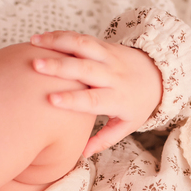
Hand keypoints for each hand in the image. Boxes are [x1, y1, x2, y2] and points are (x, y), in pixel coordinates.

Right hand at [29, 31, 162, 155]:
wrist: (156, 74)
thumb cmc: (137, 104)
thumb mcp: (127, 125)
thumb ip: (104, 140)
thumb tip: (82, 155)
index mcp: (119, 98)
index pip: (94, 99)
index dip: (72, 99)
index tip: (51, 100)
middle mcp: (114, 75)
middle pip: (85, 69)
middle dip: (60, 66)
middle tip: (36, 65)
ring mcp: (109, 57)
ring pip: (83, 46)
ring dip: (57, 42)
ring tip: (33, 43)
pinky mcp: (104, 45)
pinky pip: (82, 38)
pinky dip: (60, 36)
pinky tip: (40, 39)